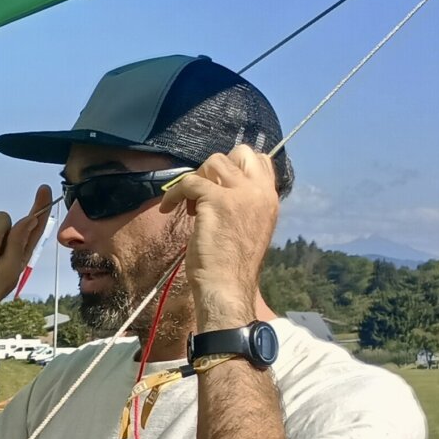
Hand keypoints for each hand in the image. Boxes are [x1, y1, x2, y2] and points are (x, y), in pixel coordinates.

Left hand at [159, 145, 278, 325]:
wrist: (227, 286)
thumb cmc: (232, 266)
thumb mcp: (248, 228)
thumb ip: (243, 206)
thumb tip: (218, 190)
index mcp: (270, 200)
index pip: (263, 161)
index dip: (236, 166)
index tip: (218, 184)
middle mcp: (260, 192)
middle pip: (241, 152)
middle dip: (216, 166)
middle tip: (203, 191)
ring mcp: (240, 194)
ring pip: (214, 161)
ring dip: (196, 178)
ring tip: (190, 204)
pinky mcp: (216, 200)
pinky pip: (189, 181)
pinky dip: (174, 193)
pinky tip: (168, 208)